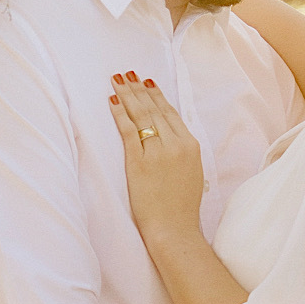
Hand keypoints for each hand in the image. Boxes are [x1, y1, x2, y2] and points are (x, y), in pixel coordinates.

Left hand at [108, 74, 204, 246]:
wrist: (174, 228)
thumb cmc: (182, 206)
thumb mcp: (192, 172)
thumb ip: (183, 151)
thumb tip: (171, 135)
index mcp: (191, 146)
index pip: (170, 113)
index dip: (157, 96)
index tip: (147, 83)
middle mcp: (175, 145)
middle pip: (154, 110)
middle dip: (139, 90)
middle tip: (128, 74)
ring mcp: (157, 153)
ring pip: (141, 116)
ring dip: (128, 95)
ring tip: (118, 81)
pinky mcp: (139, 163)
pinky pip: (127, 131)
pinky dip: (119, 114)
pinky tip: (112, 101)